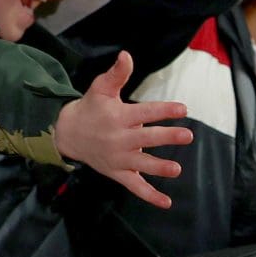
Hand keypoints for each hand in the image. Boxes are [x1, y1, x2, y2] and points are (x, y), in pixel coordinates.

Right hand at [51, 52, 190, 207]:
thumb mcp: (100, 88)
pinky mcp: (117, 173)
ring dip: (159, 168)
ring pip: (141, 166)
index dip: (164, 110)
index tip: (183, 109)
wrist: (68, 133)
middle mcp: (119, 139)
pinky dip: (149, 196)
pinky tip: (166, 202)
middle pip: (146, 139)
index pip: (144, 113)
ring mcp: (118, 159)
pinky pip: (135, 187)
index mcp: (118, 117)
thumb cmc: (90, 108)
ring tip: (176, 169)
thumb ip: (117, 74)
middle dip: (167, 137)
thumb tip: (126, 55)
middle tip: (187, 136)